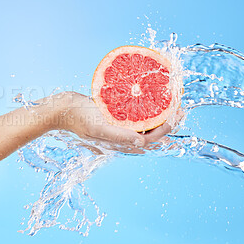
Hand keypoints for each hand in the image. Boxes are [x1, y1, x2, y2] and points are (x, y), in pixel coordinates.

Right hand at [54, 92, 183, 147]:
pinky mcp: (116, 118)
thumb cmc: (77, 118)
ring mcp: (120, 128)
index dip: (166, 129)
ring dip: (160, 116)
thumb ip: (118, 136)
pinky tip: (153, 101)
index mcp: (121, 143)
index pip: (150, 139)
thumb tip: (141, 142)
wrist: (62, 109)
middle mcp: (123, 137)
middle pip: (151, 133)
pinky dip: (147, 110)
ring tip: (172, 104)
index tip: (177, 115)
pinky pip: (136, 117)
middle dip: (168, 122)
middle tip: (181, 108)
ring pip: (146, 125)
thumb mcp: (97, 127)